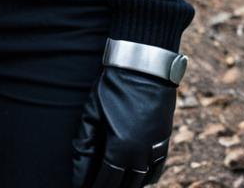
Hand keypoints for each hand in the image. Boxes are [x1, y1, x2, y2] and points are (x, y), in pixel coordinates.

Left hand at [71, 65, 176, 186]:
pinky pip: (156, 170)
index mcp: (120, 148)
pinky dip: (145, 178)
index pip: (106, 181)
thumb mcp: (93, 111)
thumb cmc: (114, 86)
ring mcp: (155, 149)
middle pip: (125, 185)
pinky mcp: (164, 141)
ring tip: (114, 185)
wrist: (144, 67)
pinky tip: (137, 179)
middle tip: (99, 186)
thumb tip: (79, 168)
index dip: (94, 187)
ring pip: (141, 181)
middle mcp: (140, 154)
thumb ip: (86, 141)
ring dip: (128, 186)